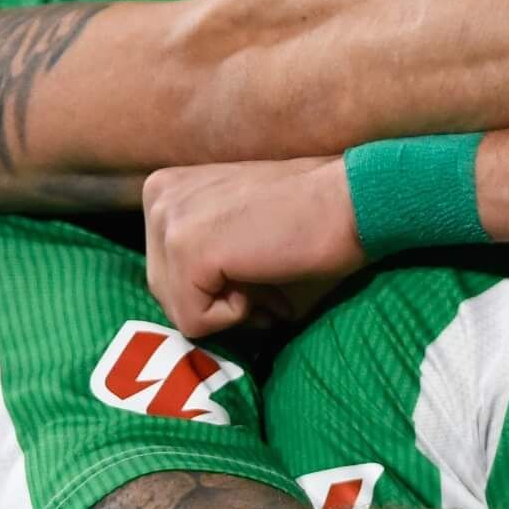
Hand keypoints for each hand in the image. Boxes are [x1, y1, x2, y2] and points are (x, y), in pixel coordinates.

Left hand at [143, 158, 361, 335]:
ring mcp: (169, 222)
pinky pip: (195, 321)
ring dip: (231, 307)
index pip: (167, 271)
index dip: (216, 284)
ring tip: (266, 274)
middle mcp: (158, 197)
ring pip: (179, 309)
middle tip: (266, 276)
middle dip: (219, 300)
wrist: (350, 198)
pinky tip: (263, 276)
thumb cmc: (307, 215)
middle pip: (167, 292)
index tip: (257, 262)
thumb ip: (201, 249)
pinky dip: (236, 315)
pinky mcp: (187, 250)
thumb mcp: (233, 223)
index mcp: (166, 187)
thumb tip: (191, 307)